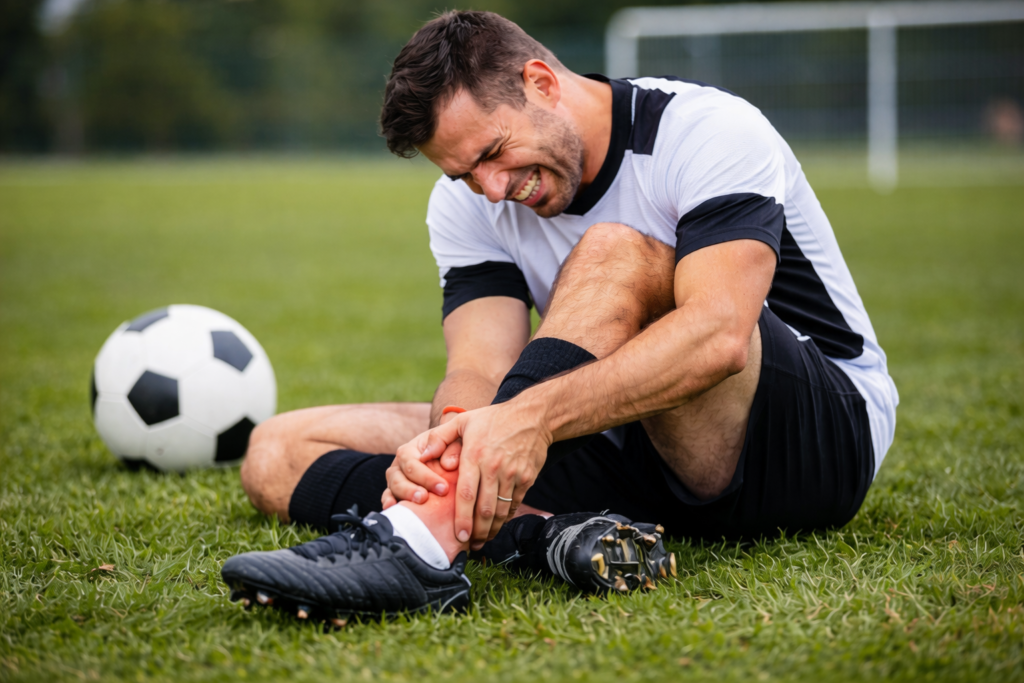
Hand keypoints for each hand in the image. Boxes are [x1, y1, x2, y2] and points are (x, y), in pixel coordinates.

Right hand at [381, 408, 463, 508]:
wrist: (449, 464)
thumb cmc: (452, 452)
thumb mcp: (455, 443)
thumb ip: (453, 448)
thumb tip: (447, 464)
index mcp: (411, 449)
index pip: (413, 463)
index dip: (427, 477)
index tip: (443, 488)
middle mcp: (399, 464)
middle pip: (398, 477)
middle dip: (412, 489)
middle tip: (425, 498)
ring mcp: (395, 479)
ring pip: (393, 488)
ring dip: (404, 496)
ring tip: (417, 504)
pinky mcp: (394, 493)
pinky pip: (387, 497)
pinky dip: (389, 502)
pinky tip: (392, 507)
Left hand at [449, 402, 550, 548]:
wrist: (533, 416)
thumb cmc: (494, 419)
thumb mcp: (464, 420)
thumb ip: (440, 437)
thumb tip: (422, 454)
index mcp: (475, 455)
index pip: (466, 494)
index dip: (462, 519)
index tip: (459, 536)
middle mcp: (494, 467)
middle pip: (484, 509)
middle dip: (477, 532)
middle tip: (470, 545)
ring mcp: (513, 474)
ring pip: (501, 510)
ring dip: (491, 529)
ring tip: (483, 540)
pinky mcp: (527, 478)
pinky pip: (514, 504)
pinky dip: (506, 518)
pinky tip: (497, 525)